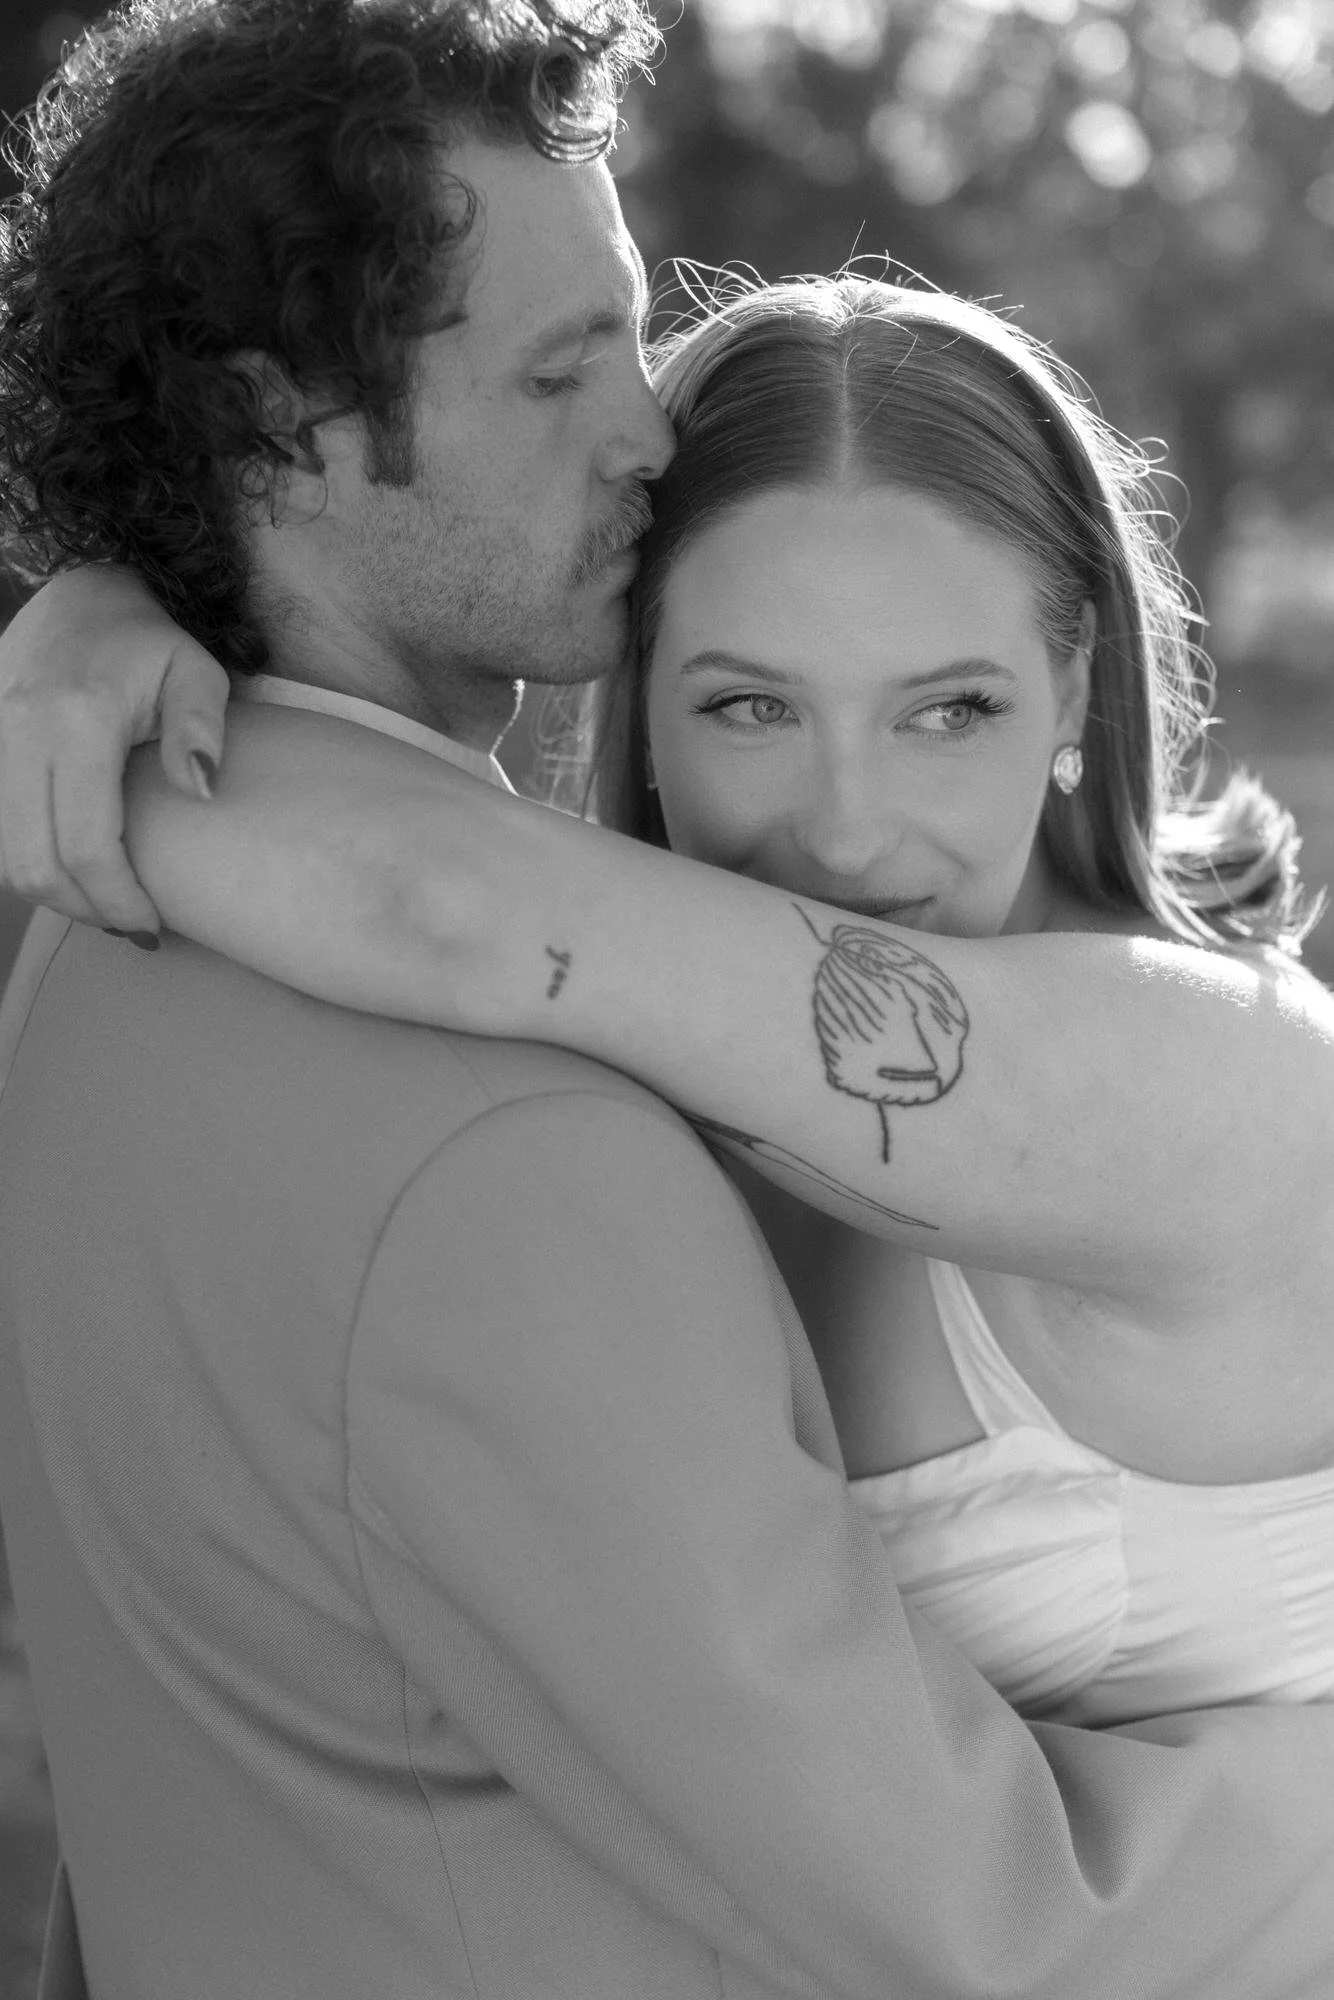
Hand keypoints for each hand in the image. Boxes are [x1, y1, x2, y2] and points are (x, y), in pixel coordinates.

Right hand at [0, 566, 229, 933]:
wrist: (77, 596)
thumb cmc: (147, 642)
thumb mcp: (195, 672)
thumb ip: (201, 729)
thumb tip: (201, 791)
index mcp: (76, 720)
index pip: (86, 844)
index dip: (117, 899)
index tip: (151, 923)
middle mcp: (19, 733)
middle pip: (35, 864)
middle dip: (85, 910)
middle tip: (131, 924)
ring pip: (5, 856)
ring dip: (54, 894)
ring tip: (104, 902)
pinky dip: (30, 863)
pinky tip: (71, 871)